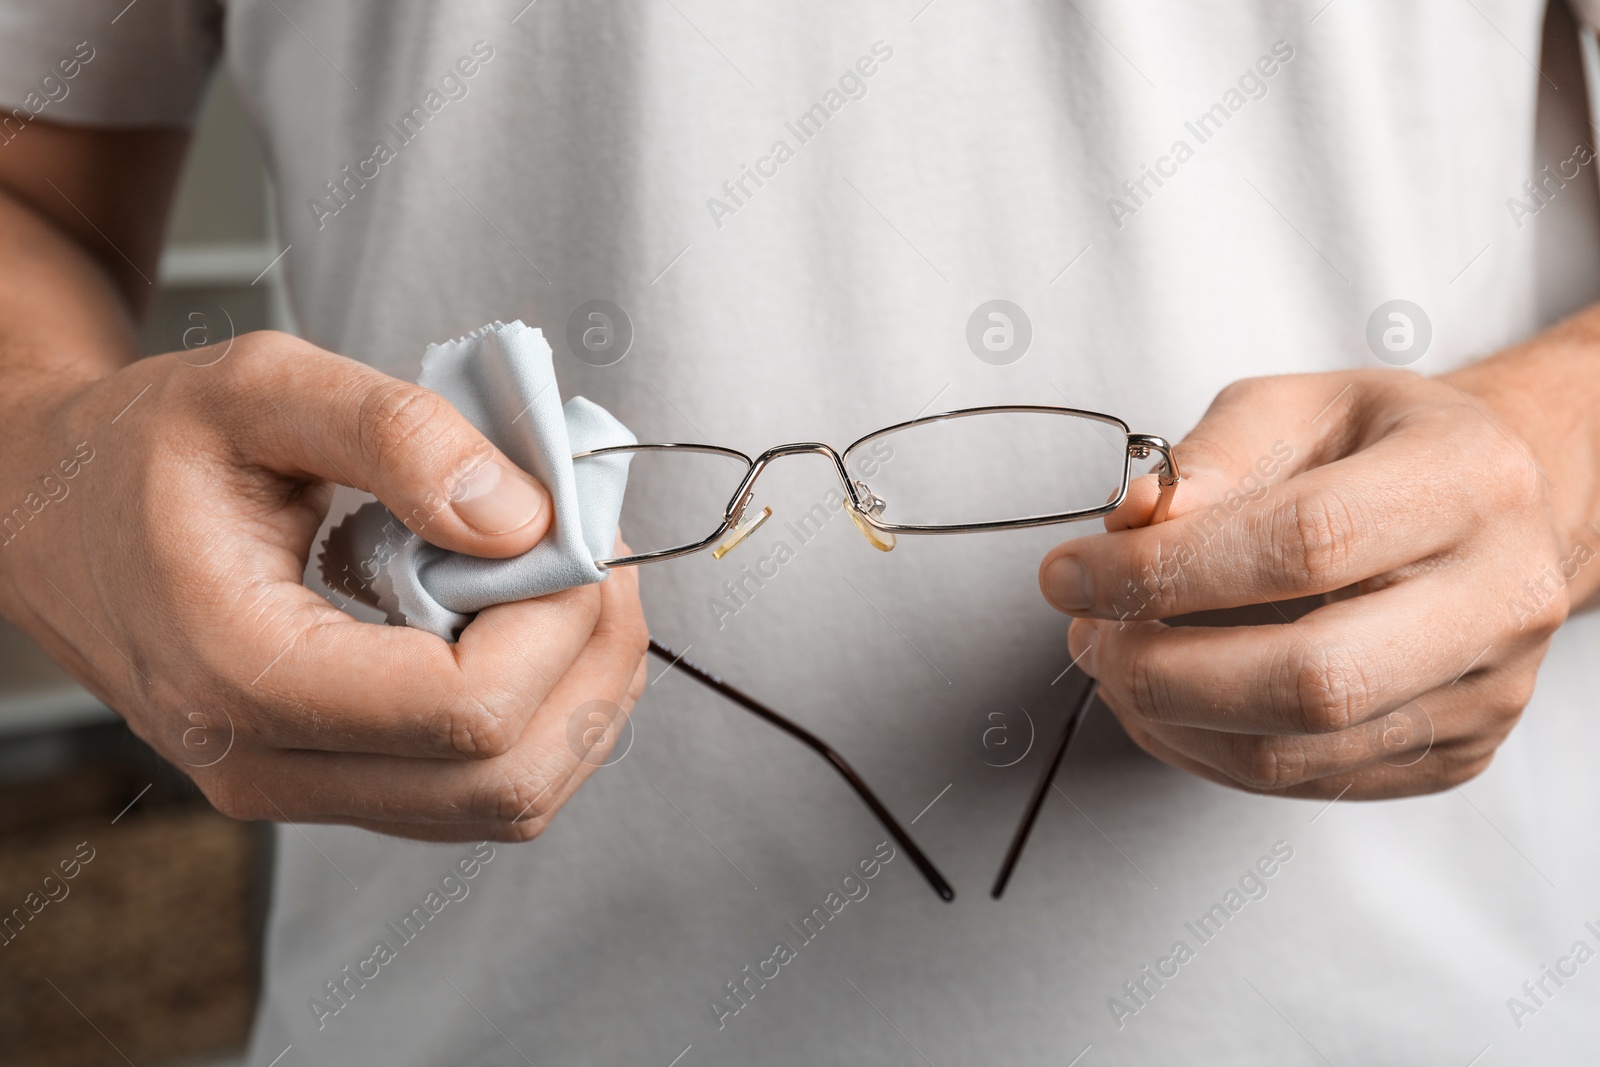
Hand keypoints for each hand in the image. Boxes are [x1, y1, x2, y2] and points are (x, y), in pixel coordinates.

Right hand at [0, 330, 647, 840]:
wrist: (51, 512)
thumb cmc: (143, 448)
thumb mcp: (261, 388)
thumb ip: (397, 435)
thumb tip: (524, 520)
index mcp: (240, 673)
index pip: (463, 710)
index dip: (558, 623)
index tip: (581, 532)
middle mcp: (266, 764)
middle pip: (504, 781)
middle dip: (591, 664)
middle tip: (603, 557)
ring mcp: (298, 789)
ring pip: (504, 803)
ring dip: (578, 697)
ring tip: (578, 586)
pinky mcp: (328, 782)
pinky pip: (475, 790)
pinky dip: (540, 715)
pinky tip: (535, 626)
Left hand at [1038, 362, 1592, 798]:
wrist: (1495, 510)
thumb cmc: (1385, 450)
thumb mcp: (1298, 407)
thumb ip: (1212, 457)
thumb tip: (1132, 520)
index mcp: (1466, 482)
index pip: (1303, 544)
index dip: (1166, 569)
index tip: (1074, 573)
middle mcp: (1498, 597)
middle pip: (1310, 679)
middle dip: (1162, 672)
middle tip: (1088, 636)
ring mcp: (1484, 692)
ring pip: (1293, 752)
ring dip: (1167, 718)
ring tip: (1112, 660)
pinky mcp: (1452, 755)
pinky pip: (1299, 781)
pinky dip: (1202, 747)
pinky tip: (1165, 699)